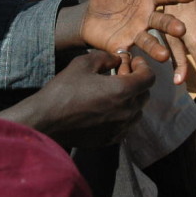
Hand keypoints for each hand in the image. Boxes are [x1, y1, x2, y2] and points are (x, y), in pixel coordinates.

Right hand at [6, 51, 154, 147]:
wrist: (47, 120)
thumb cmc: (64, 89)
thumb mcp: (83, 63)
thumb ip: (106, 57)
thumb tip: (118, 59)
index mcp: (122, 90)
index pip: (149, 78)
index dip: (143, 66)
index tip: (133, 62)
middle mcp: (126, 111)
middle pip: (145, 94)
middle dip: (137, 81)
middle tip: (121, 74)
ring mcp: (120, 128)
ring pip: (137, 111)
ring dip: (131, 99)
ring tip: (114, 92)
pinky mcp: (111, 139)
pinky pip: (126, 125)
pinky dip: (123, 115)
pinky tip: (107, 108)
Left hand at [82, 0, 193, 61]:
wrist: (88, 17)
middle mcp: (147, 17)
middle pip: (163, 21)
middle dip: (172, 26)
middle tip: (181, 29)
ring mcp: (137, 34)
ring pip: (151, 41)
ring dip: (158, 49)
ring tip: (163, 56)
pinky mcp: (125, 47)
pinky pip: (131, 55)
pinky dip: (133, 61)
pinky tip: (134, 64)